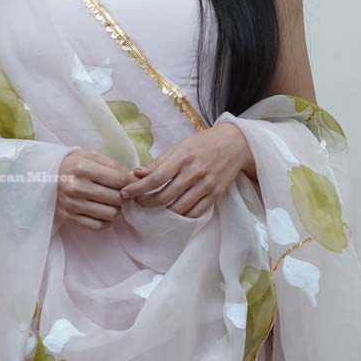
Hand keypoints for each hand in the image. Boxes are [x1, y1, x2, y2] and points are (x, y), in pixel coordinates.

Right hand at [55, 149, 133, 232]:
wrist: (46, 174)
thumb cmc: (75, 163)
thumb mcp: (92, 155)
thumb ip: (114, 165)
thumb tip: (134, 178)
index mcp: (83, 168)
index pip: (119, 180)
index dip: (131, 182)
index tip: (133, 183)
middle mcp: (76, 186)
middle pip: (116, 199)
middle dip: (123, 196)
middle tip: (120, 192)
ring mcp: (71, 204)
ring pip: (109, 214)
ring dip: (115, 209)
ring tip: (110, 202)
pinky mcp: (68, 217)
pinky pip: (98, 226)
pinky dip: (105, 221)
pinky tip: (103, 212)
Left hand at [118, 124, 254, 218]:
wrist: (235, 144)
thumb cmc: (202, 144)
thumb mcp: (179, 147)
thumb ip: (158, 162)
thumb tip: (136, 173)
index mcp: (183, 156)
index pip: (155, 178)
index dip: (138, 188)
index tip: (125, 193)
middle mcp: (195, 171)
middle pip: (165, 196)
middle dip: (147, 202)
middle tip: (137, 202)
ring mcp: (207, 185)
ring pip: (179, 208)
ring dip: (163, 212)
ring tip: (154, 207)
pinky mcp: (216, 195)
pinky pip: (195, 213)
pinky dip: (181, 216)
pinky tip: (173, 212)